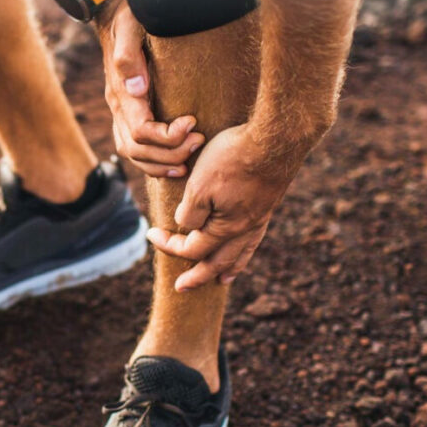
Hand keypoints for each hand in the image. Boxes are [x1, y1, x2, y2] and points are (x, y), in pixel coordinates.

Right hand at [96, 0, 203, 177]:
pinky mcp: (128, 113)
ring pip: (133, 154)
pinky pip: (134, 149)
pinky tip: (176, 162)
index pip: (140, 130)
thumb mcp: (131, 24)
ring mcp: (120, 112)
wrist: (120, 7)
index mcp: (119, 91)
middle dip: (170, 152)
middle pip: (137, 149)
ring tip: (190, 157)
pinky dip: (154, 163)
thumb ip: (129, 55)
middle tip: (200, 140)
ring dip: (162, 163)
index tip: (193, 122)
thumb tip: (137, 89)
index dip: (167, 136)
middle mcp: (118, 106)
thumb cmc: (132, 13)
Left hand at [145, 123, 297, 290]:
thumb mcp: (199, 185)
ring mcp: (260, 219)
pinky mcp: (268, 204)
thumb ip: (191, 213)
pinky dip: (246, 249)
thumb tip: (188, 228)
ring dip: (227, 268)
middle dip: (198, 276)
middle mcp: (245, 229)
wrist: (275, 138)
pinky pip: (255, 237)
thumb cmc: (233, 158)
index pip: (192, 248)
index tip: (151, 234)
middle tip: (182, 287)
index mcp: (225, 228)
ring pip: (241, 253)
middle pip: (218, 262)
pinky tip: (245, 244)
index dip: (168, 245)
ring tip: (221, 280)